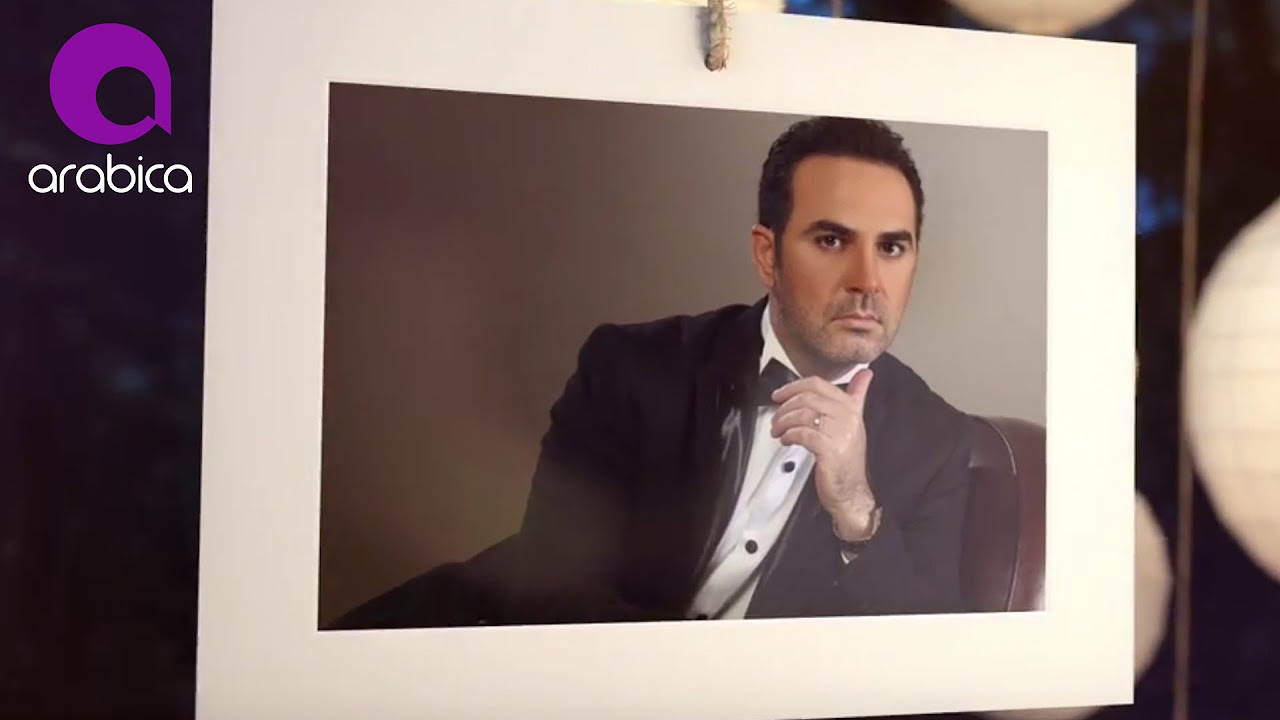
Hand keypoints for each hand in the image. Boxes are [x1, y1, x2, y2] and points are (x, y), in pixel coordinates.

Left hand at [770, 369, 878, 539]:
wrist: (852, 491)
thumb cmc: (846, 459)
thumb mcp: (852, 423)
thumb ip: (857, 396)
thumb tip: (866, 373)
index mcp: (851, 407)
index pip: (819, 384)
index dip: (794, 386)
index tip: (779, 394)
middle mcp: (848, 417)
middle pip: (807, 397)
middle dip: (785, 406)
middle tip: (775, 417)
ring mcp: (840, 433)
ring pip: (803, 414)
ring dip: (783, 421)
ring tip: (778, 430)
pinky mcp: (830, 449)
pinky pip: (802, 433)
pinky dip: (789, 435)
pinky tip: (785, 440)